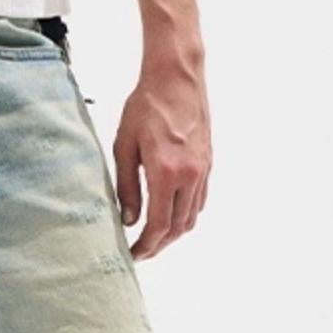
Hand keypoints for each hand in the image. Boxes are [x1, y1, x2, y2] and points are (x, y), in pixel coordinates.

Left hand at [112, 55, 210, 258]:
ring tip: (154, 238)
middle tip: (141, 251)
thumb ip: (126, 186)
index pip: (158, 225)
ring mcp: (202, 170)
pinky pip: (200, 200)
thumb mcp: (124, 145)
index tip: (132, 254)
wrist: (177, 78)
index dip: (146, 246)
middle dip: (159, 245)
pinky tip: (170, 213)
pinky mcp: (208, 162)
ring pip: (192, 216)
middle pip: (178, 227)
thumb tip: (128, 219)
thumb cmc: (145, 106)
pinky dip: (186, 214)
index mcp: (166, 172)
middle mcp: (190, 175)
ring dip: (174, 233)